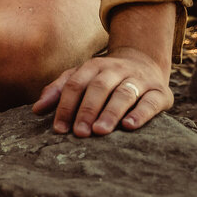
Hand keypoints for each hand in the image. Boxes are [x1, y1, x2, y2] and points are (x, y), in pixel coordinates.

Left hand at [32, 46, 171, 135]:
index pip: (76, 84)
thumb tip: (36, 109)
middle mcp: (116, 70)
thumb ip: (60, 91)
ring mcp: (139, 79)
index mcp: (94, 66)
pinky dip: (140, 113)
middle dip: (87, 110)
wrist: (145, 62)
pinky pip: (150, 101)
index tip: (59, 129)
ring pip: (124, 93)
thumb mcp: (83, 78)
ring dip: (110, 112)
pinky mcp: (159, 92)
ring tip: (100, 131)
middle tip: (79, 133)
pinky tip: (129, 126)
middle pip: (99, 87)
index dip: (66, 106)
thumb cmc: (106, 78)